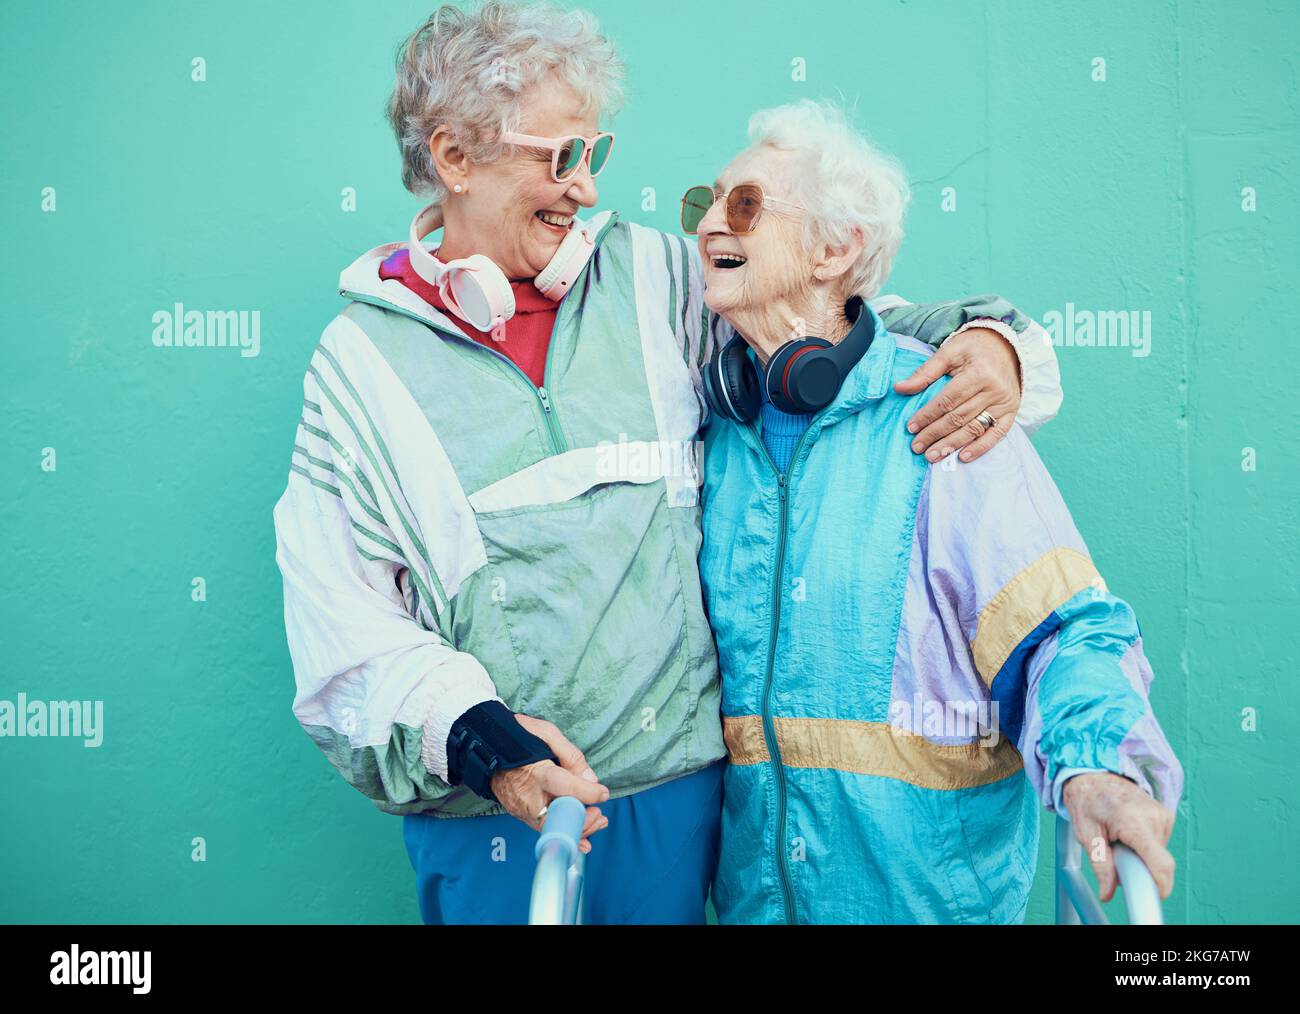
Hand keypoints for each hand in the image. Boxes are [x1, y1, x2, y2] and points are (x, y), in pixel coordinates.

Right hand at [489, 713, 610, 853]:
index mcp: (537, 773)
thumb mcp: (546, 732)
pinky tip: (580, 834)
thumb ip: (570, 755)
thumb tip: (590, 779)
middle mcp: (528, 796)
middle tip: (599, 813)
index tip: (603, 793)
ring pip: (552, 828)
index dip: (588, 793)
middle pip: (559, 817)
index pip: (566, 787)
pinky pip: (543, 828)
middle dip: (583, 820)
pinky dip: (562, 831)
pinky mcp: (519, 814)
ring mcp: (521, 809)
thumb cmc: (516, 737)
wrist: (484, 747)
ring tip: (597, 821)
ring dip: (577, 828)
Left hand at [894, 326, 1021, 463]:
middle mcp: (994, 390)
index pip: (948, 400)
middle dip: (935, 434)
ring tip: (933, 456)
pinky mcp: (1011, 411)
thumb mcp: (948, 352)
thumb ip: (925, 372)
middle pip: (959, 417)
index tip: (911, 427)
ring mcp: (1005, 403)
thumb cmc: (973, 348)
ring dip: (952, 445)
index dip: (928, 415)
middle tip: (917, 447)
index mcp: (978, 373)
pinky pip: (997, 434)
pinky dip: (981, 447)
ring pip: (975, 428)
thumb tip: (899, 388)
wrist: (1005, 345)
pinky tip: (963, 457)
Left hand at [1062, 771, 1175, 901]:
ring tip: (1121, 838)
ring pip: (1159, 853)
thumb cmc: (1087, 800)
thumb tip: (1107, 893)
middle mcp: (1154, 817)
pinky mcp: (1165, 815)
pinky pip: (1159, 842)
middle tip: (1117, 854)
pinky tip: (1129, 832)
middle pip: (1158, 861)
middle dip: (1141, 867)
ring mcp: (1162, 814)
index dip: (1161, 884)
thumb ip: (1100, 865)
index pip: (1160, 862)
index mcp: (1133, 821)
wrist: (1094, 774)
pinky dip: (1145, 844)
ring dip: (1141, 854)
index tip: (1154, 895)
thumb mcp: (1086, 834)